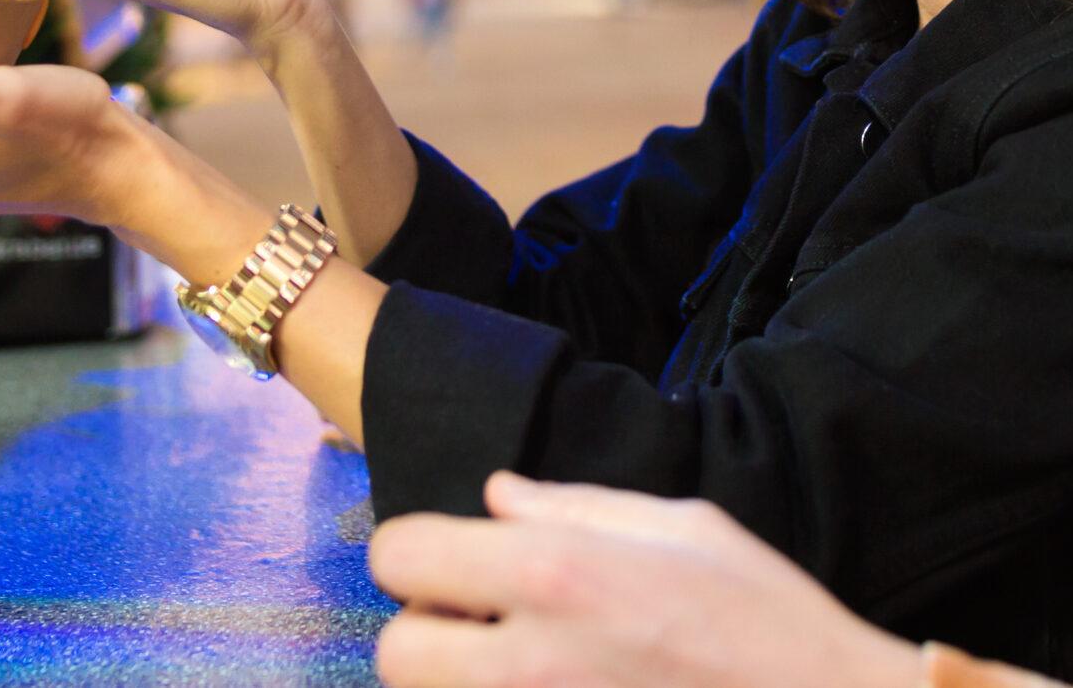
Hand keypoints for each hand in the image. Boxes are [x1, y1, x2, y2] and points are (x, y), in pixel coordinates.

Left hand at [370, 474, 919, 687]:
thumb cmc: (772, 621)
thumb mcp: (682, 527)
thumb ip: (572, 506)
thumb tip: (495, 496)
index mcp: (555, 573)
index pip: (400, 554)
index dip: (418, 555)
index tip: (455, 563)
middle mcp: (532, 662)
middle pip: (393, 655)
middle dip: (422, 637)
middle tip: (475, 631)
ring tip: (522, 672)